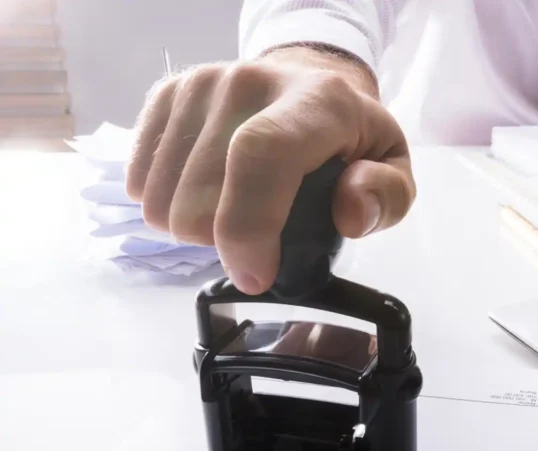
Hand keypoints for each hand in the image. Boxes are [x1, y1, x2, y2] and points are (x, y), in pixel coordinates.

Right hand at [126, 46, 415, 294]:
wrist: (306, 83)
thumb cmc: (349, 140)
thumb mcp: (392, 171)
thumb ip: (386, 197)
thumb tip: (350, 212)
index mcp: (318, 101)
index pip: (262, 156)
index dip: (247, 227)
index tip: (254, 276)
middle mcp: (250, 83)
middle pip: (201, 192)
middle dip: (225, 242)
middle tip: (262, 235)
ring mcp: (201, 85)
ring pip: (162, 197)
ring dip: (195, 227)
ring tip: (236, 209)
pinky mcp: (166, 95)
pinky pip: (140, 181)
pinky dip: (170, 205)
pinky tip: (206, 193)